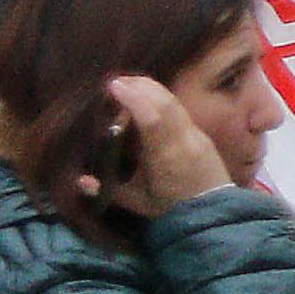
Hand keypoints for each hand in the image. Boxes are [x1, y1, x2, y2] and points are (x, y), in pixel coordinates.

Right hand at [95, 75, 226, 221]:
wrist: (214, 213)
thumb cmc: (169, 208)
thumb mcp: (136, 202)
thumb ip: (107, 191)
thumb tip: (80, 181)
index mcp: (166, 156)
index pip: (152, 119)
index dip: (134, 98)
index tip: (113, 85)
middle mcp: (185, 140)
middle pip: (165, 103)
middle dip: (140, 86)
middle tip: (116, 81)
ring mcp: (197, 135)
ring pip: (174, 103)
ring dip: (151, 89)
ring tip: (129, 83)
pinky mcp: (202, 134)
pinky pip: (180, 109)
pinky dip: (162, 98)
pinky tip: (148, 96)